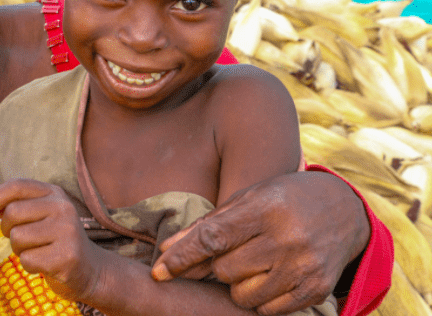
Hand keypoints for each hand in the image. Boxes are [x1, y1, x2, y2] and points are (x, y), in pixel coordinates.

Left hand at [0, 179, 102, 300]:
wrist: (90, 269)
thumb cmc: (55, 240)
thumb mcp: (39, 215)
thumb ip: (15, 205)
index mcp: (54, 193)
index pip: (17, 185)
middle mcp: (63, 207)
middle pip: (12, 213)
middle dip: (8, 230)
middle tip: (22, 239)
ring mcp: (67, 231)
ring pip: (17, 238)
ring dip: (20, 250)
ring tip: (37, 251)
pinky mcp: (66, 256)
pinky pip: (27, 260)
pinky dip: (29, 266)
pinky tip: (44, 264)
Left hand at [151, 172, 369, 314]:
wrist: (344, 209)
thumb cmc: (283, 199)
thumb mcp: (248, 199)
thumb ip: (208, 224)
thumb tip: (168, 249)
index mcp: (265, 207)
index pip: (213, 237)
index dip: (182, 256)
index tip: (159, 272)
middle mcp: (287, 237)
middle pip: (224, 270)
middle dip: (217, 266)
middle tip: (233, 252)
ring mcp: (304, 266)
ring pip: (243, 295)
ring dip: (237, 285)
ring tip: (254, 263)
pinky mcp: (317, 289)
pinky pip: (268, 311)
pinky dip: (260, 300)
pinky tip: (271, 277)